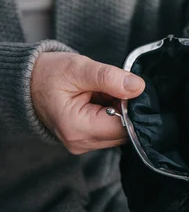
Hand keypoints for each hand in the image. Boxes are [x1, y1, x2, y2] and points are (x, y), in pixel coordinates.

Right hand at [31, 53, 145, 153]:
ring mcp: (84, 143)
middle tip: (116, 87)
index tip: (130, 88)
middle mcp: (81, 142)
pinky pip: (111, 129)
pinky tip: (104, 99)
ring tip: (105, 93)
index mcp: (77, 128)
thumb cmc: (49, 74)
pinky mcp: (87, 139)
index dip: (133, 107)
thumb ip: (109, 77)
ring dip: (120, 111)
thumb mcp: (79, 68)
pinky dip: (113, 113)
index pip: (124, 127)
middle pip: (125, 132)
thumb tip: (138, 87)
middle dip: (127, 109)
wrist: (28, 82)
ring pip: (121, 131)